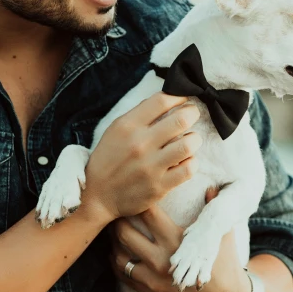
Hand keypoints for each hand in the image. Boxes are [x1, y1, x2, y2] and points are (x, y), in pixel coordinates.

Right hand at [83, 93, 201, 222]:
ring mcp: (151, 166)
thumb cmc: (109, 159)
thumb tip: (167, 98)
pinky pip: (189, 169)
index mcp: (128, 126)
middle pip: (181, 119)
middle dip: (192, 112)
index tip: (183, 99)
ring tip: (190, 139)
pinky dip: (192, 162)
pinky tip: (186, 160)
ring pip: (189, 144)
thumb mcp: (116, 130)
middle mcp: (140, 144)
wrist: (97, 195)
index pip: (162, 100)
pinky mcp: (159, 186)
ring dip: (194, 138)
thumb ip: (139, 114)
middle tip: (191, 114)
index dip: (178, 96)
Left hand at [109, 192, 251, 291]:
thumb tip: (210, 186)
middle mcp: (161, 258)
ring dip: (113, 242)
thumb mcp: (221, 233)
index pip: (148, 214)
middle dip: (118, 219)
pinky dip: (116, 261)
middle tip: (115, 210)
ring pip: (119, 255)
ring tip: (113, 229)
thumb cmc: (224, 261)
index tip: (132, 193)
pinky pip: (123, 275)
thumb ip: (213, 207)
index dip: (137, 201)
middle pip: (125, 233)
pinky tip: (116, 251)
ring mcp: (153, 277)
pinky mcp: (150, 290)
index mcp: (177, 239)